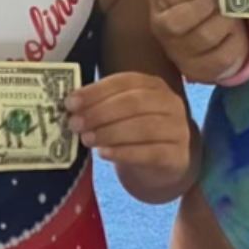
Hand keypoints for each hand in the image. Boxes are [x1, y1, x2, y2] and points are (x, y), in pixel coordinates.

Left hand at [68, 73, 195, 193]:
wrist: (163, 166)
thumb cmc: (135, 134)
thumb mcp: (122, 114)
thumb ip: (101, 105)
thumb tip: (70, 105)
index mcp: (154, 85)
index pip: (124, 82)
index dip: (96, 91)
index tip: (71, 103)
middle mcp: (170, 103)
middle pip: (134, 103)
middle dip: (100, 112)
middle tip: (76, 123)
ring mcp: (178, 130)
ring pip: (143, 128)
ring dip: (110, 133)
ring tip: (87, 139)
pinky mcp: (177, 157)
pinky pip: (150, 153)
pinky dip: (124, 152)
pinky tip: (104, 153)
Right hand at [151, 0, 248, 83]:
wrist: (204, 36)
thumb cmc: (200, 3)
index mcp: (160, 2)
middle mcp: (163, 29)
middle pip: (179, 22)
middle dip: (205, 7)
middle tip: (222, 1)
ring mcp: (179, 54)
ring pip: (205, 38)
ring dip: (225, 23)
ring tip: (231, 16)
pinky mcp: (199, 71)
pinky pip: (223, 57)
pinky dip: (235, 42)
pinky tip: (233, 34)